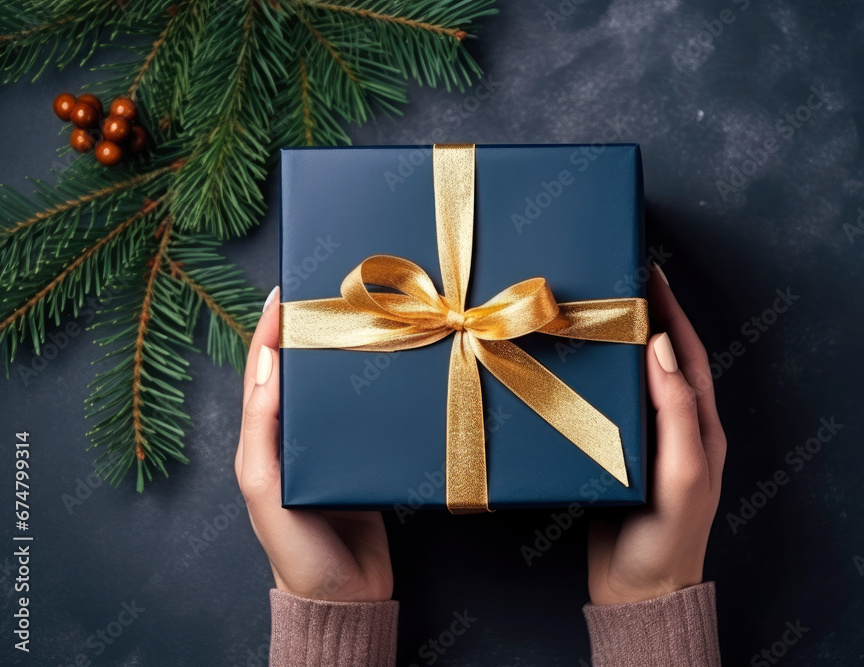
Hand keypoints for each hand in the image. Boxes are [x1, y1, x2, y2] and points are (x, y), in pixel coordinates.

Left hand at [234, 287, 392, 601]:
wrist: (346, 597)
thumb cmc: (298, 549)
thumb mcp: (267, 489)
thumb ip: (262, 431)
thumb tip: (269, 363)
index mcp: (265, 441)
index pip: (265, 373)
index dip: (270, 332)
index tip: (285, 292)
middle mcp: (297, 438)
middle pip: (303, 374)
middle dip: (311, 334)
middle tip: (330, 294)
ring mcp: (332, 448)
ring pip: (336, 390)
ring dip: (344, 356)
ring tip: (362, 319)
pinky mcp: (364, 460)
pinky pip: (367, 416)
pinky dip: (375, 388)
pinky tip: (392, 368)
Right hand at [588, 266, 726, 604]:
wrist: (637, 592)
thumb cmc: (668, 537)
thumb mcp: (682, 474)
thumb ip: (679, 412)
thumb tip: (662, 348)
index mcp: (700, 427)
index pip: (687, 356)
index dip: (673, 313)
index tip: (653, 274)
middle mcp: (675, 428)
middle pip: (662, 361)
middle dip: (647, 319)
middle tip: (617, 285)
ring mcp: (645, 443)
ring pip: (634, 382)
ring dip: (620, 347)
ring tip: (594, 315)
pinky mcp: (615, 458)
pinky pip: (609, 408)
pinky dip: (597, 381)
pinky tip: (576, 369)